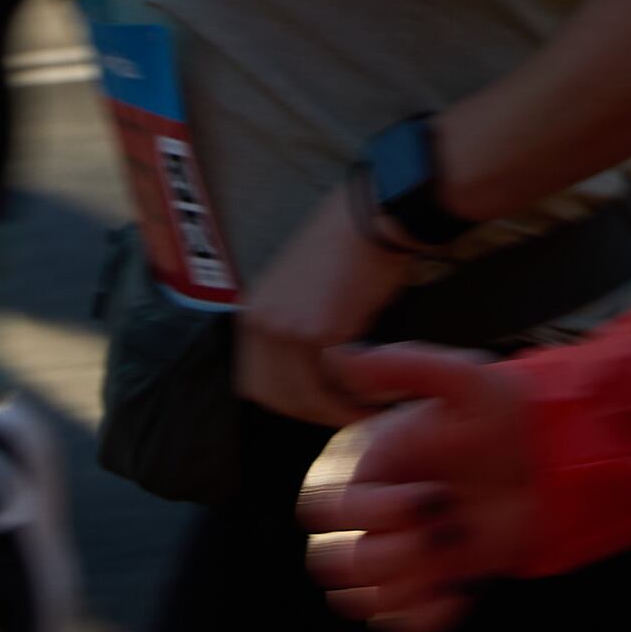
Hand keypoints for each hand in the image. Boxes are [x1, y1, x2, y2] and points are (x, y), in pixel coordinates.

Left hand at [230, 191, 411, 425]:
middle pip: (276, 398)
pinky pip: (337, 383)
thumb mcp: (297, 288)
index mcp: (252, 313)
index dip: (288, 402)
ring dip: (338, 412)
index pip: (255, 383)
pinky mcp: (320, 333)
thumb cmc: (345, 245)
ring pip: (307, 398)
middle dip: (312, 413)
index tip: (318, 405)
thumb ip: (292, 328)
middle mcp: (261, 324)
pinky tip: (378, 397)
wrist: (371, 216)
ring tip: (368, 413)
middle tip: (346, 415)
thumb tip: (312, 373)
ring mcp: (287, 330)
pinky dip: (359, 397)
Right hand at [301, 344, 540, 631]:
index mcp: (364, 465)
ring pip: (356, 599)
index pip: (324, 508)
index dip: (372, 511)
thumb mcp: (465, 382)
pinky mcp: (423, 583)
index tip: (432, 494)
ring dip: (406, 584)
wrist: (555, 461)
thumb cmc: (507, 415)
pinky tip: (460, 590)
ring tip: (454, 554)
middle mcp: (369, 512)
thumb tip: (340, 356)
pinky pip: (395, 621)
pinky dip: (424, 616)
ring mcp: (395, 551)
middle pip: (328, 562)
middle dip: (386, 554)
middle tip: (443, 530)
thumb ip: (405, 367)